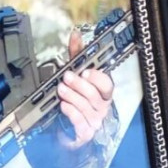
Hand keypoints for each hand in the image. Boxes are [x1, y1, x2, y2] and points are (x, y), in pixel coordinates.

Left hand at [57, 30, 114, 149]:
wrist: (67, 128)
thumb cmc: (75, 100)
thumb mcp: (75, 75)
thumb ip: (76, 56)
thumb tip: (75, 34)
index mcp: (102, 93)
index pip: (107, 85)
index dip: (97, 78)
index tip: (86, 71)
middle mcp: (101, 107)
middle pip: (95, 95)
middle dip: (79, 85)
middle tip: (66, 77)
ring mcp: (94, 121)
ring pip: (86, 107)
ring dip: (72, 96)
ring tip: (60, 89)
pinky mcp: (84, 132)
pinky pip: (79, 121)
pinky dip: (70, 112)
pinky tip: (63, 105)